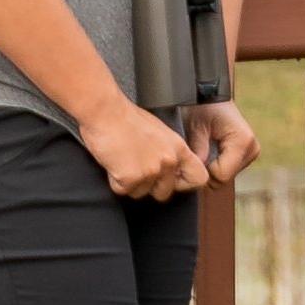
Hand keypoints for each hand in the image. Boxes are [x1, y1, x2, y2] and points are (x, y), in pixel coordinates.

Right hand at [80, 96, 209, 199]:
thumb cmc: (127, 118)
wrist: (105, 111)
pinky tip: (113, 163)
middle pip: (165, 193)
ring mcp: (150, 171)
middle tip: (137, 170)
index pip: (199, 177)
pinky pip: (122, 190)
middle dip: (149, 187)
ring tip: (122, 161)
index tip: (174, 181)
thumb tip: (168, 168)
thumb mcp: (160, 133)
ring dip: (130, 183)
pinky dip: (114, 180)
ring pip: (141, 193)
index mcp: (179, 149)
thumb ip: (168, 151)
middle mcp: (168, 161)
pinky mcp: (130, 178)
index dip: (185, 184)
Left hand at [187, 102, 261, 185]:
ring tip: (203, 150)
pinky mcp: (248, 154)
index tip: (193, 157)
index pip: (221, 175)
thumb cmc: (203, 107)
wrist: (211, 94)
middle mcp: (252, 149)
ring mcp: (252, 152)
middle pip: (224, 178)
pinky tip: (211, 151)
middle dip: (207, 171)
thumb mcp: (196, 127)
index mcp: (242, 141)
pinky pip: (229, 169)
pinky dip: (217, 164)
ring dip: (212, 168)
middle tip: (195, 154)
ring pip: (226, 176)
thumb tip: (199, 172)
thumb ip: (198, 151)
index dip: (203, 171)